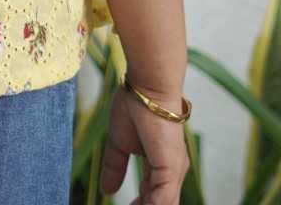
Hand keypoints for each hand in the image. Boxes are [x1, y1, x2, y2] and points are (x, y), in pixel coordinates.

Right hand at [101, 84, 188, 203]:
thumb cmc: (135, 104)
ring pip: (164, 204)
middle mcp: (172, 170)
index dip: (140, 204)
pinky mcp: (170, 169)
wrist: (146, 88)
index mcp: (161, 163)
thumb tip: (106, 190)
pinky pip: (162, 201)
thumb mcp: (119, 142)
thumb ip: (115, 167)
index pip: (152, 193)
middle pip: (160, 202)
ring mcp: (173, 171)